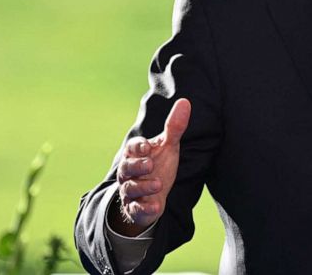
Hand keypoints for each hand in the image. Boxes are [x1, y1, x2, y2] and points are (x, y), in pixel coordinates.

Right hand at [109, 98, 190, 235]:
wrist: (153, 193)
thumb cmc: (159, 164)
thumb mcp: (168, 145)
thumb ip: (174, 126)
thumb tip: (185, 101)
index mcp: (135, 154)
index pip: (132, 148)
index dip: (138, 147)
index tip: (147, 147)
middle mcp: (129, 172)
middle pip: (126, 168)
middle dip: (137, 166)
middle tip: (150, 164)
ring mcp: (131, 191)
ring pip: (130, 189)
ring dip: (143, 187)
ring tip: (158, 184)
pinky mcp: (136, 208)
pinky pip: (137, 210)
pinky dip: (145, 209)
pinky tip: (157, 207)